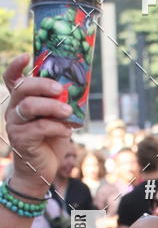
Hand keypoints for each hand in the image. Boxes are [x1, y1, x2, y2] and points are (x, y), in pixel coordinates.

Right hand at [3, 54, 72, 192]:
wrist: (42, 171)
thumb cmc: (50, 142)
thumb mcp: (57, 119)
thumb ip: (60, 105)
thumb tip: (76, 89)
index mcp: (21, 102)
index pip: (12, 79)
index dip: (17, 66)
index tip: (27, 56)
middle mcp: (13, 110)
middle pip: (23, 89)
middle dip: (42, 85)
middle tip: (60, 89)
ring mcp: (15, 125)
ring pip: (29, 107)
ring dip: (51, 107)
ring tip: (68, 112)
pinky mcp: (21, 140)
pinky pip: (38, 128)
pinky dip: (56, 127)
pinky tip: (67, 131)